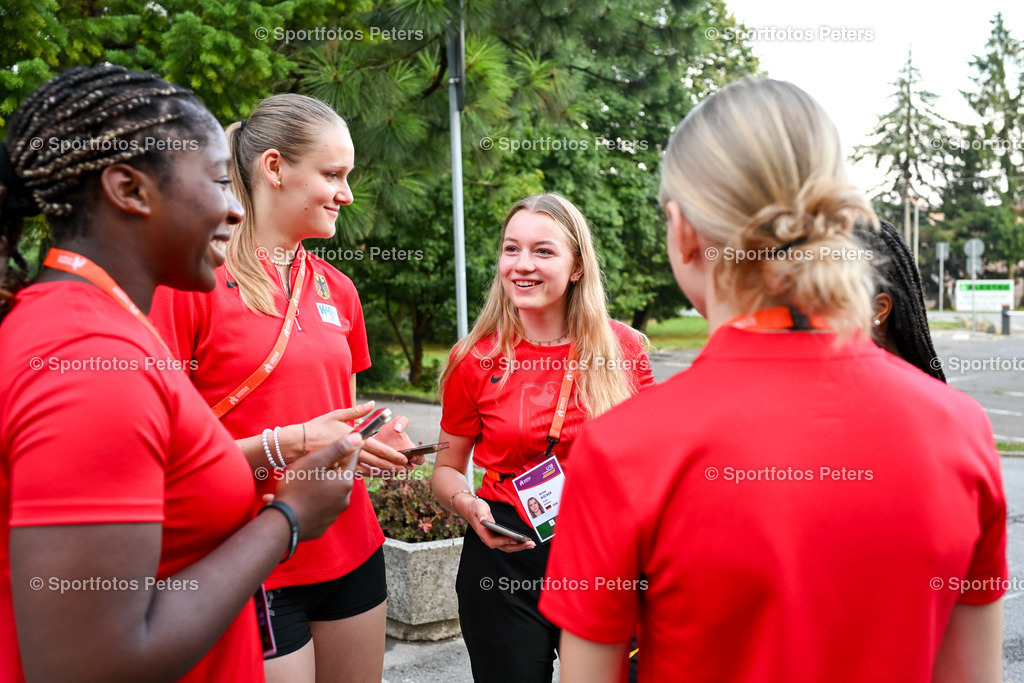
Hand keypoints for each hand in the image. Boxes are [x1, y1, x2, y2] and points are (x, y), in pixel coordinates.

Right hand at [275, 433, 361, 539]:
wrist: (282, 523)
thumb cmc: (297, 488)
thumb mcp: (315, 462)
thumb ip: (338, 449)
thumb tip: (359, 438)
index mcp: (344, 482)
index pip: (352, 459)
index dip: (347, 448)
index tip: (346, 441)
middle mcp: (344, 499)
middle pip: (340, 476)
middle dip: (330, 468)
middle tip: (314, 462)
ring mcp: (334, 514)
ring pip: (330, 492)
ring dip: (320, 485)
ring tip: (302, 480)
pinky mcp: (322, 524)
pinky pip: (321, 507)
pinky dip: (313, 500)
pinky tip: (298, 497)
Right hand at [297, 405, 417, 473]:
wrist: (294, 445)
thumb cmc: (315, 428)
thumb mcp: (335, 415)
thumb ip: (356, 412)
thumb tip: (372, 404)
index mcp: (351, 439)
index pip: (377, 448)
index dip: (392, 455)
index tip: (403, 459)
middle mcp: (349, 453)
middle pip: (375, 462)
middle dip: (390, 465)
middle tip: (404, 469)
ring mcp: (343, 464)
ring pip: (367, 470)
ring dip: (381, 471)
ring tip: (393, 473)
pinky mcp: (335, 472)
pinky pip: (354, 475)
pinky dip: (366, 474)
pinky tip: (373, 475)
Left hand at [358, 416, 419, 474]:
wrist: (375, 441)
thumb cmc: (388, 433)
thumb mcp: (395, 423)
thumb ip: (401, 422)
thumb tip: (398, 429)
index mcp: (412, 454)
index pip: (420, 460)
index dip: (418, 458)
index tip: (412, 455)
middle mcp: (405, 464)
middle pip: (408, 469)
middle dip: (404, 465)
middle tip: (398, 459)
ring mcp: (395, 470)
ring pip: (395, 472)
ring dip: (391, 467)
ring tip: (384, 460)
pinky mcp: (383, 474)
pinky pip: (383, 474)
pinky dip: (380, 469)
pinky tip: (375, 462)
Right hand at [459, 495, 534, 552]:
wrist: (471, 509)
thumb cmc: (475, 508)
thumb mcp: (478, 507)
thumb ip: (481, 513)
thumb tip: (483, 519)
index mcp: (483, 533)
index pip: (493, 542)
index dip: (504, 542)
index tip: (515, 540)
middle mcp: (488, 538)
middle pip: (503, 547)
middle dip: (517, 547)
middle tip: (530, 544)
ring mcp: (493, 538)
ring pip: (507, 547)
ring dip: (519, 547)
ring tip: (531, 544)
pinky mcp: (497, 537)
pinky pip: (507, 543)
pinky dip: (516, 544)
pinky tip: (524, 541)